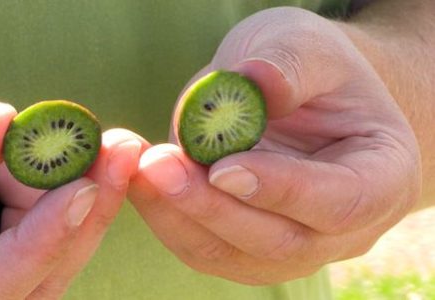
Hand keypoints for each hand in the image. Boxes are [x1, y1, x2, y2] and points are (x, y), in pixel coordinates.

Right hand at [0, 68, 144, 298]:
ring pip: (58, 255)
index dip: (42, 238)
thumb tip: (1, 132)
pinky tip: (98, 158)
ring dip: (91, 199)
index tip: (84, 189)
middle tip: (123, 152)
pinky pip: (56, 233)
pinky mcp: (15, 249)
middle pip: (41, 275)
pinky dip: (78, 194)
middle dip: (87, 212)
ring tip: (116, 147)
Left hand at [128, 7, 420, 284]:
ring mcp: (293, 246)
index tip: (223, 166)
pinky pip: (204, 247)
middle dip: (212, 207)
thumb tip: (258, 85)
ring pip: (232, 255)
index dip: (282, 189)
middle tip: (158, 165)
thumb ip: (291, 64)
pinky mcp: (246, 247)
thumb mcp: (309, 45)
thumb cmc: (313, 71)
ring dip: (180, 216)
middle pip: (280, 242)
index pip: (342, 201)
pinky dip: (169, 218)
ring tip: (141, 170)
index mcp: (382, 177)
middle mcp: (342, 229)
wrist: (303, 99)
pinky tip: (143, 182)